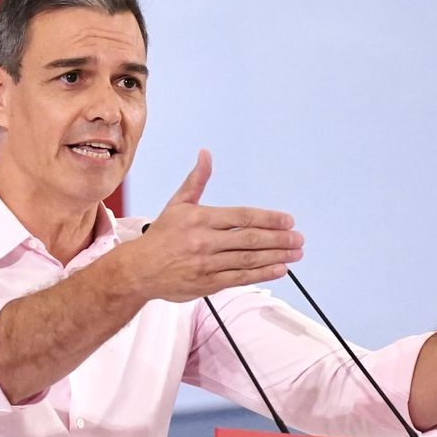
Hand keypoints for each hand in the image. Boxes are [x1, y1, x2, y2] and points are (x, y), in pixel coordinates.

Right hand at [118, 149, 303, 302]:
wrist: (138, 270)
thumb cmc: (161, 236)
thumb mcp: (177, 204)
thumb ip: (197, 180)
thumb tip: (206, 153)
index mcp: (199, 218)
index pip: (242, 216)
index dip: (268, 218)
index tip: (288, 220)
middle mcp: (204, 241)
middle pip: (250, 239)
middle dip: (279, 239)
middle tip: (299, 239)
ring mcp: (206, 264)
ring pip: (248, 259)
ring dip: (276, 256)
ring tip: (296, 254)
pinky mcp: (207, 283)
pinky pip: (240, 277)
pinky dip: (262, 274)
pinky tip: (280, 269)